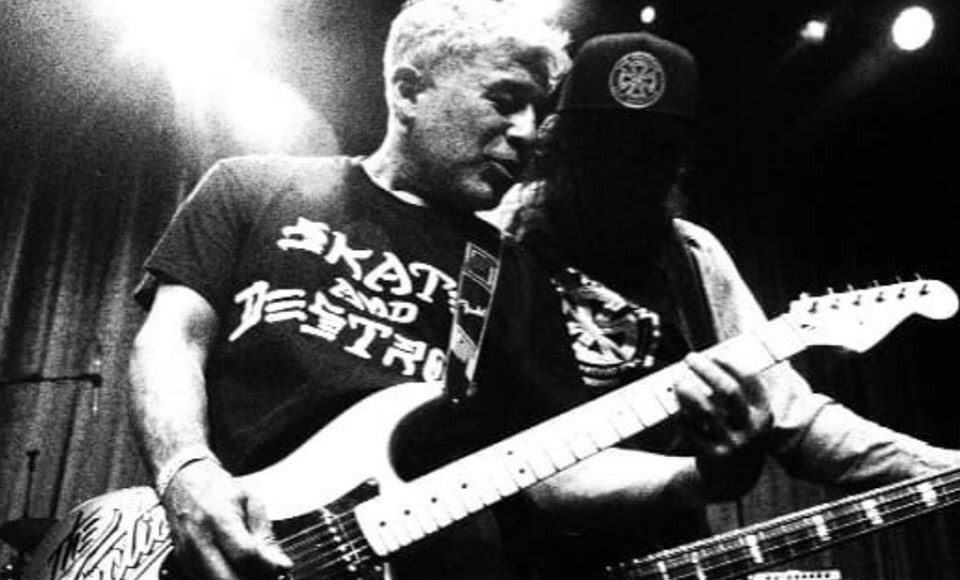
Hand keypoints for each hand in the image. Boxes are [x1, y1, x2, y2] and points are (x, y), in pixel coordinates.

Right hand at [161, 459, 292, 579]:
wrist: (184, 484)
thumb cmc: (219, 490)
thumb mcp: (251, 502)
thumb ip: (265, 535)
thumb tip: (280, 567)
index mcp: (218, 518)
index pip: (245, 554)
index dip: (268, 566)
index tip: (282, 567)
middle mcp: (198, 540)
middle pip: (228, 579)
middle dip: (253, 578)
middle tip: (268, 572)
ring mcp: (187, 555)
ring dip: (240, 579)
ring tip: (254, 569)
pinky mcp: (183, 564)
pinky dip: (226, 578)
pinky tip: (238, 569)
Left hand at [674, 352, 771, 456]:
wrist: (733, 482)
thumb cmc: (737, 437)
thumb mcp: (750, 419)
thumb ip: (740, 394)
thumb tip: (717, 357)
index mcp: (764, 416)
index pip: (750, 380)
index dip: (729, 363)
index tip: (712, 353)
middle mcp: (752, 430)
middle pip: (727, 390)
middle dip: (706, 369)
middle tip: (690, 358)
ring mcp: (733, 444)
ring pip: (705, 410)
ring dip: (688, 391)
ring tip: (678, 380)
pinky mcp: (713, 456)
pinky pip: (691, 428)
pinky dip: (682, 415)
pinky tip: (679, 409)